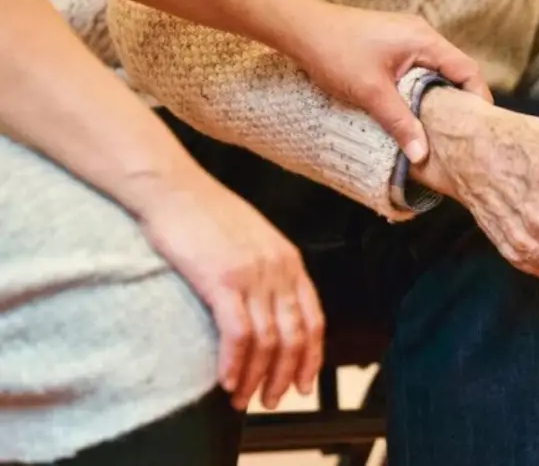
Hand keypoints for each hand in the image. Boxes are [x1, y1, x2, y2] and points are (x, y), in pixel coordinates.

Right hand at [129, 169, 324, 411]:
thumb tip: (268, 308)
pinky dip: (235, 363)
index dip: (311, 357)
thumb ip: (267, 271)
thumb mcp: (252, 240)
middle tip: (271, 400)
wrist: (173, 188)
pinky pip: (238, 333)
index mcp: (290, 260)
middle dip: (284, 375)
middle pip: (295, 336)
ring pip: (268, 340)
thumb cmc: (204, 214)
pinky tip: (226, 381)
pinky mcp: (222, 279)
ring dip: (257, 377)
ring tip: (243, 399)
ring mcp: (253, 274)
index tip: (302, 384)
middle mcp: (279, 269)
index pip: (314, 319)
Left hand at [285, 3, 492, 162]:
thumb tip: (422, 155)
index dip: (478, 98)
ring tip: (438, 128)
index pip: (467, 70)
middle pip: (455, 71)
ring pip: (435, 72)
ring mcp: (406, 38)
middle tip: (461, 133)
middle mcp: (421, 35)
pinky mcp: (392, 44)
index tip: (479, 126)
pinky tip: (412, 111)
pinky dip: (421, 90)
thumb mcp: (371, 92)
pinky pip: (418, 69)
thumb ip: (400, 123)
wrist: (300, 28)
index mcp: (424, 40)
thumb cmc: (334, 51)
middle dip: (460, 102)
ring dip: (438, 97)